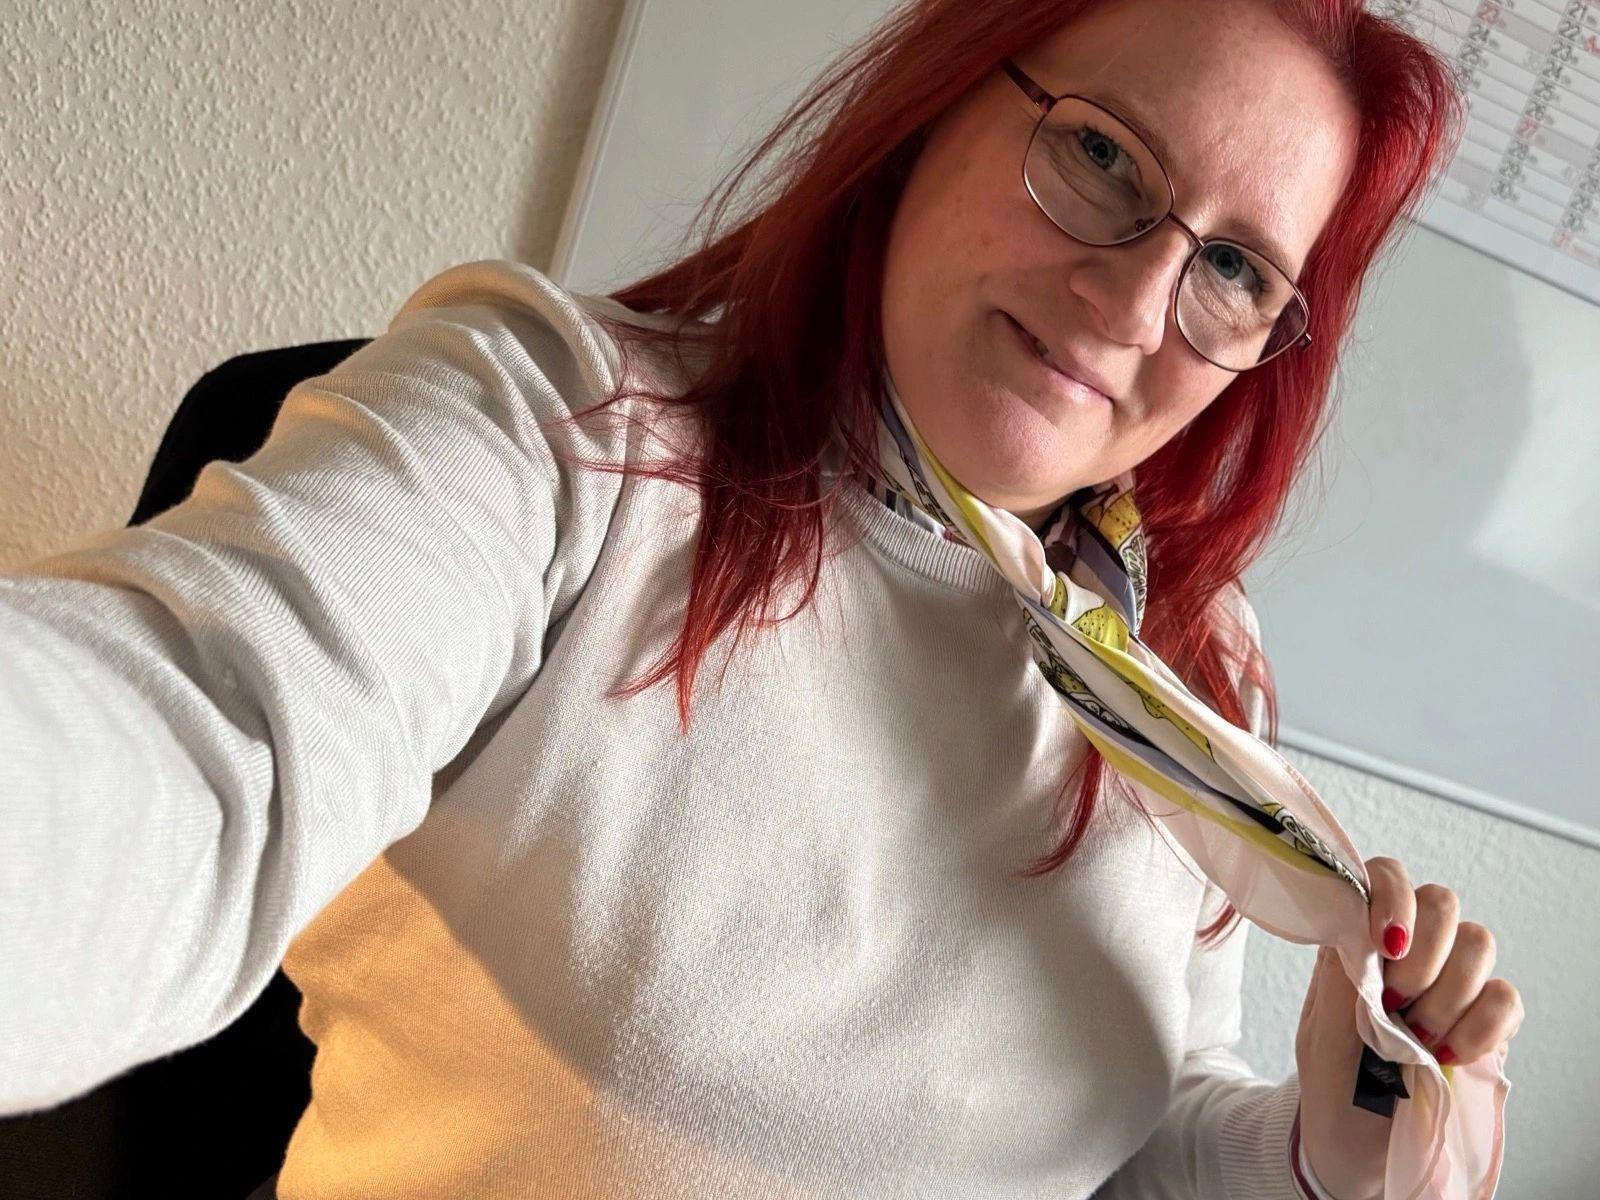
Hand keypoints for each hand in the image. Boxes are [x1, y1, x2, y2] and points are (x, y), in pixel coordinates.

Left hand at [1292, 856, 1524, 1199]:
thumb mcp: (1320, 1028)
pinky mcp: (1487, 1020)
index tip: (1384, 943)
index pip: (1388, 875)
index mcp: (1359, 937)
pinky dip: (1480, 1026)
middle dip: (1422, 954)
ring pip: (1479, 944)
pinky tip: (1447, 1053)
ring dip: (1447, 994)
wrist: (1355, 1146)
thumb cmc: (1331, 1082)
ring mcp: (1453, 982)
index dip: (1393, 895)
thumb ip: (1341, 971)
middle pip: (1443, 902)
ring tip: (1415, 1038)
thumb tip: (1359, 924)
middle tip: (1394, 1003)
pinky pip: (1506, 998)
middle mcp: (1410, 949)